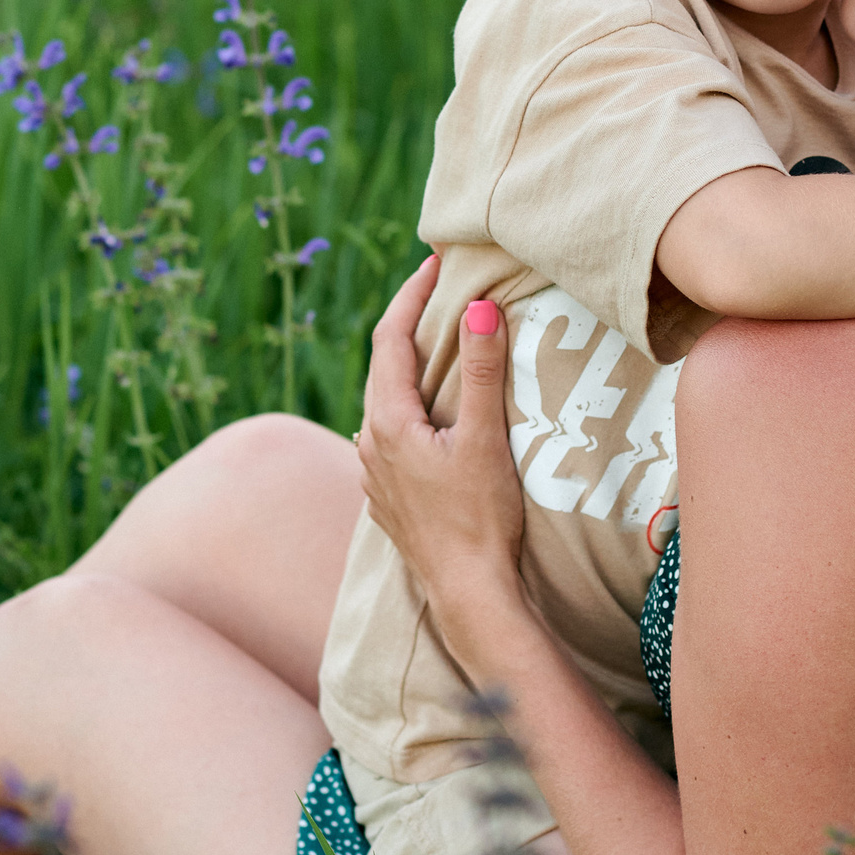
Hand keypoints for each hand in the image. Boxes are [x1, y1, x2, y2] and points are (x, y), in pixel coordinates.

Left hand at [357, 257, 526, 598]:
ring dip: (410, 366)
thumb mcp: (484, 438)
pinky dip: (412, 404)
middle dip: (410, 323)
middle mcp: (370, 443)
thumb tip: (480, 308)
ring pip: (386, 401)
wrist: (469, 592)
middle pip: (384, 366)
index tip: (435, 262)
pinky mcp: (389, 495)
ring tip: (442, 341)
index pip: (391, 338)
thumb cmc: (480, 517)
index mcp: (387, 422)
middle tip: (440, 289)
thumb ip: (481, 372)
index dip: (412, 295)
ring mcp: (376, 472)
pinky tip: (433, 410)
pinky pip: (393, 432)